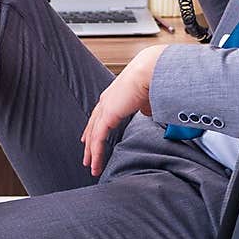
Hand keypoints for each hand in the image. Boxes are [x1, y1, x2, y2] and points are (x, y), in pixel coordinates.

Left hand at [81, 47, 164, 177]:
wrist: (149, 71)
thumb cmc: (152, 79)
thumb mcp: (147, 97)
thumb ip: (145, 106)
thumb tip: (147, 112)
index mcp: (114, 94)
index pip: (100, 115)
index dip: (95, 127)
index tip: (91, 139)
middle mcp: (106, 100)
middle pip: (93, 125)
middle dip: (89, 142)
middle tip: (87, 156)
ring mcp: (105, 107)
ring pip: (93, 135)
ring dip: (91, 152)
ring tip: (91, 166)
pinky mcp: (107, 115)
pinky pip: (98, 138)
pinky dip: (96, 152)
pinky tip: (96, 162)